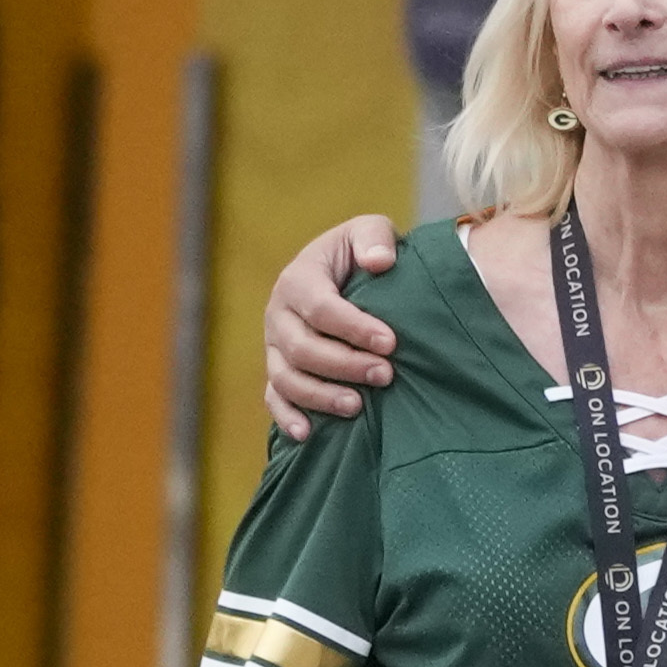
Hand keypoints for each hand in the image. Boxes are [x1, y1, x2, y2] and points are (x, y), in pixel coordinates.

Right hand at [256, 216, 408, 429]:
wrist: (346, 273)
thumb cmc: (362, 253)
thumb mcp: (370, 231)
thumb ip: (374, 239)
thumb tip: (379, 261)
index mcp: (298, 280)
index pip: (321, 308)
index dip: (355, 328)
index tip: (391, 343)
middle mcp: (279, 315)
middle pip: (302, 348)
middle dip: (344, 365)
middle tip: (386, 375)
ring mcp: (275, 347)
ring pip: (286, 378)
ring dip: (320, 395)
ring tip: (357, 407)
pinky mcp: (279, 370)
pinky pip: (274, 398)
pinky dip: (286, 417)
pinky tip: (308, 434)